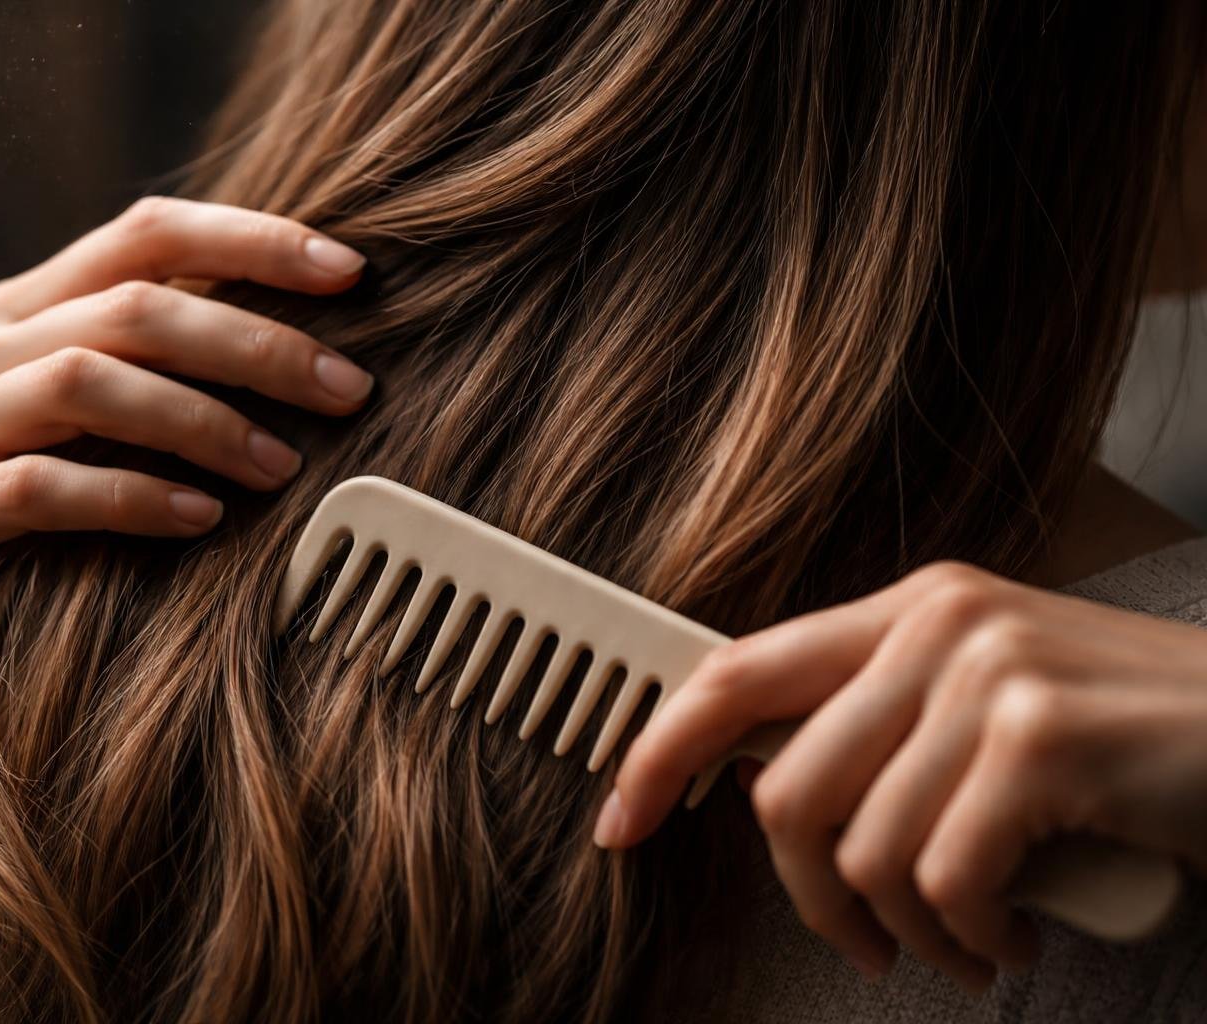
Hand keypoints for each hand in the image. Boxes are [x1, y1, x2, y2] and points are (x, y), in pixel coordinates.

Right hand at [0, 197, 373, 747]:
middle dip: (255, 340)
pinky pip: (32, 490)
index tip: (352, 272)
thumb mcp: (48, 436)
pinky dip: (126, 497)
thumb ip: (135, 390)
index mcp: (17, 317)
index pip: (144, 235)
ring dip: (201, 419)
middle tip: (351, 390)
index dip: (251, 240)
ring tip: (284, 467)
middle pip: (131, 307)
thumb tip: (291, 372)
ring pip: (83, 382)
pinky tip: (199, 520)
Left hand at [596, 562, 1206, 991]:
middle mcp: (938, 624)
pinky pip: (942, 881)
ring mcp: (988, 674)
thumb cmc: (1128, 748)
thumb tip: (766, 792)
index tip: (619, 820)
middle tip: (866, 944)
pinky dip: (969, 940)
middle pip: (784, 787)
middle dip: (811, 897)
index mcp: (911, 610)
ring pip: (862, 851)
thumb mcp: (990, 707)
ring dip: (907, 932)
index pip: (735, 671)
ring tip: (966, 943)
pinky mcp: (1039, 740)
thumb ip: (885, 728)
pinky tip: (1011, 937)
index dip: (660, 751)